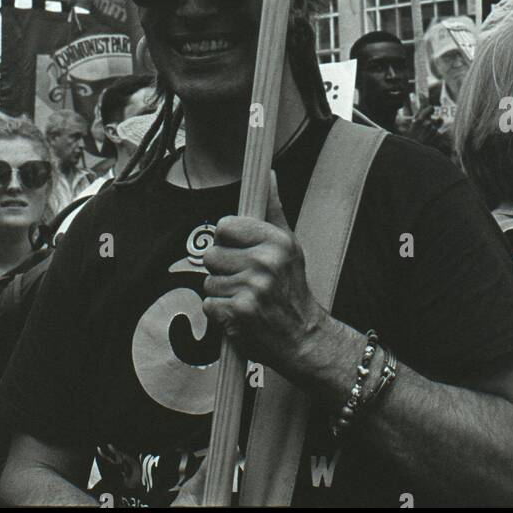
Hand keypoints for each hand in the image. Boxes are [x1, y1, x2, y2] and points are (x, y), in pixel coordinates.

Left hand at [202, 172, 327, 378]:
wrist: (303, 337)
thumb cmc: (292, 288)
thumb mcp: (289, 245)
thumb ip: (274, 209)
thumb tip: (269, 174)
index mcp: (276, 241)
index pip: (224, 226)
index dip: (227, 240)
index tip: (238, 251)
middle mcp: (265, 262)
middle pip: (211, 255)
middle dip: (222, 269)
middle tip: (245, 280)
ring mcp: (252, 288)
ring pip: (208, 281)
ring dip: (222, 293)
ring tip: (245, 298)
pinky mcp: (239, 312)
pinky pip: (208, 304)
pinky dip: (220, 313)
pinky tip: (241, 315)